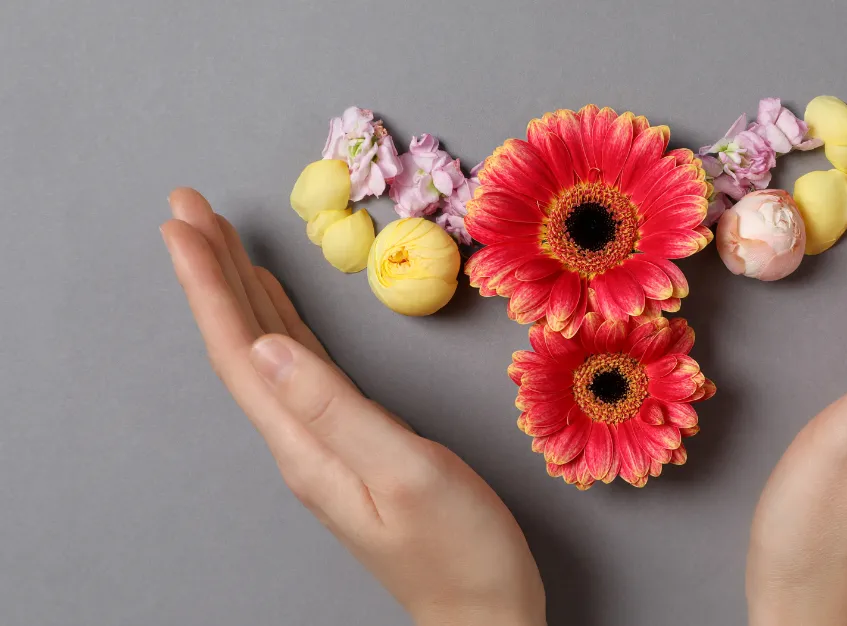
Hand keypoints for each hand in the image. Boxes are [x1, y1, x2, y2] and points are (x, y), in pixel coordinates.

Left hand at [161, 189, 544, 625]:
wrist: (483, 613)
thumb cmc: (459, 550)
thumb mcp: (406, 473)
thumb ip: (337, 410)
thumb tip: (270, 347)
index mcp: (306, 443)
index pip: (241, 350)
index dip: (209, 284)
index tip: (185, 223)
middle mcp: (302, 441)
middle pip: (243, 344)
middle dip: (213, 272)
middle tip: (190, 206)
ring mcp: (324, 444)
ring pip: (268, 352)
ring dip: (241, 293)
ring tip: (222, 241)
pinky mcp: (352, 445)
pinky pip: (301, 370)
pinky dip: (282, 326)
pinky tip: (277, 308)